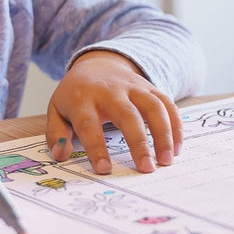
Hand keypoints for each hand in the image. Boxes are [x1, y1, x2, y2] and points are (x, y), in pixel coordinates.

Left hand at [46, 50, 181, 174]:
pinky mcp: (150, 87)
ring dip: (164, 133)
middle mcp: (110, 91)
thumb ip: (56, 133)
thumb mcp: (57, 109)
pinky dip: (175, 124)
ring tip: (167, 160)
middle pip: (127, 114)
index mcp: (82, 99)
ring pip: (153, 106)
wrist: (97, 63)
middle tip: (147, 168)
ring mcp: (133, 87)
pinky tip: (177, 147)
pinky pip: (167, 103)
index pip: (89, 124)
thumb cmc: (76, 94)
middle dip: (139, 142)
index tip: (104, 169)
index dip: (96, 148)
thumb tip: (61, 155)